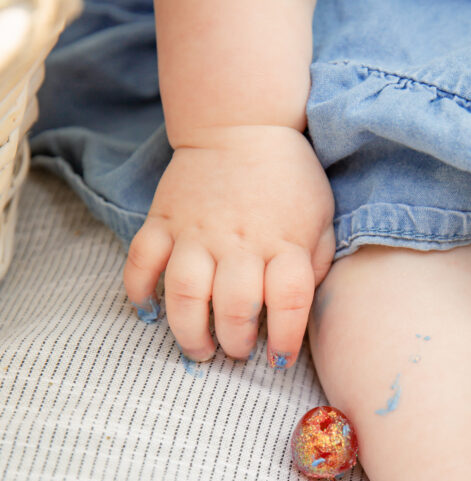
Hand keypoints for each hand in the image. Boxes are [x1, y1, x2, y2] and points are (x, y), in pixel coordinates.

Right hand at [123, 126, 335, 367]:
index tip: (279, 358)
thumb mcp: (322, 216)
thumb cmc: (288, 177)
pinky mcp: (163, 220)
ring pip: (184, 294)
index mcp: (284, 243)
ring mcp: (196, 232)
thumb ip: (317, 262)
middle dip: (236, 342)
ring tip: (198, 349)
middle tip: (236, 351)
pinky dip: (138, 291)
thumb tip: (302, 309)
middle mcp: (240, 242)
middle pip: (235, 307)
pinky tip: (148, 312)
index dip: (285, 339)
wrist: (242, 122)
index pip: (289, 301)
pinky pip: (141, 261)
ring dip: (189, 331)